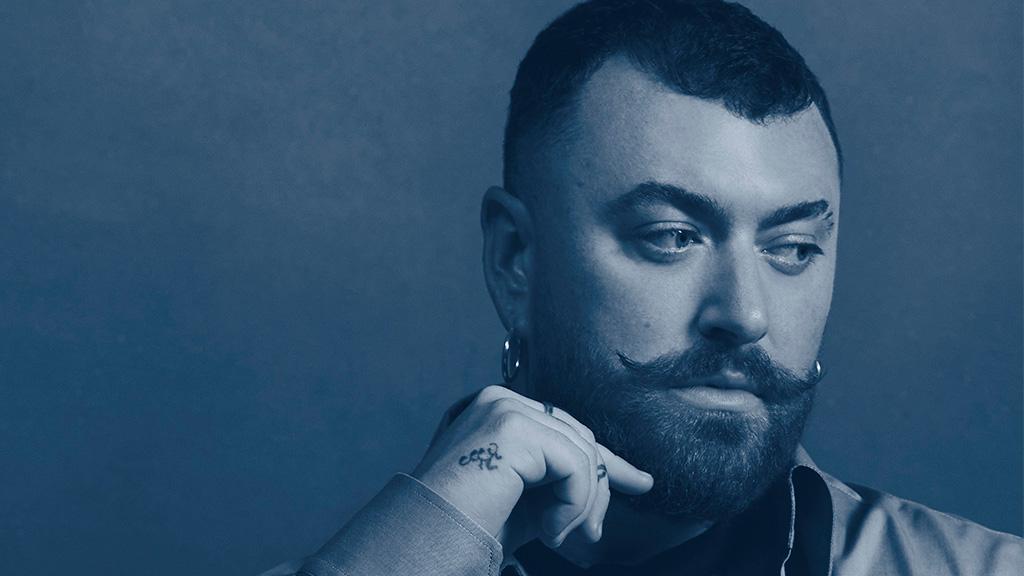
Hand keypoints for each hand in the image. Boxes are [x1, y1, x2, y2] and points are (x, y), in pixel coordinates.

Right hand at [411, 385, 653, 552]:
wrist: (426, 540)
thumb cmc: (468, 526)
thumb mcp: (527, 499)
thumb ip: (561, 481)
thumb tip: (615, 479)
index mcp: (499, 411)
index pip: (568, 429)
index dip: (607, 461)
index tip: (640, 483)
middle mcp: (501, 399)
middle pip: (582, 438)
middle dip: (596, 491)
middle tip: (588, 537)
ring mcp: (505, 408)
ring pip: (584, 452)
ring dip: (582, 506)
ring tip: (558, 538)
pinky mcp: (512, 426)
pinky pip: (576, 464)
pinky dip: (574, 505)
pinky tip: (550, 532)